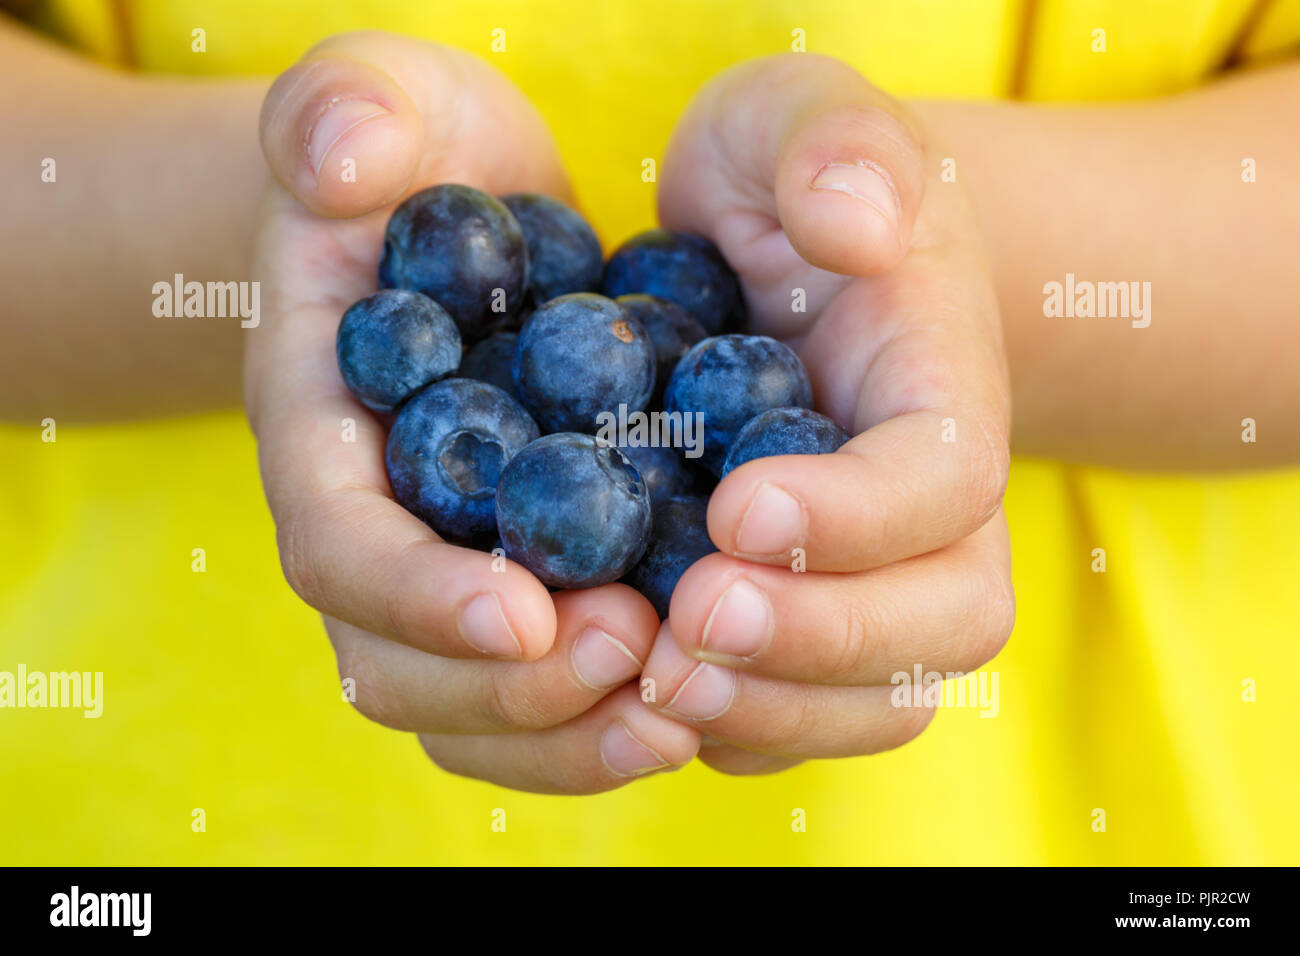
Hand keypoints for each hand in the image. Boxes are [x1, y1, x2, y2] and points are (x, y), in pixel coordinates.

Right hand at [247, 31, 697, 792]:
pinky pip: (536, 701)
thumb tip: (346, 156)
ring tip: (680, 705)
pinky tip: (696, 697)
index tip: (529, 616)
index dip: (419, 598)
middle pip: (397, 666)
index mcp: (319, 432)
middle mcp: (366, 526)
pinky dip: (604, 720)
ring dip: (568, 732)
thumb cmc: (421, 152)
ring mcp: (435, 572)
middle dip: (513, 689)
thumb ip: (348, 111)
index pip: (337, 549)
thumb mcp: (382, 102)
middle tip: (640, 654)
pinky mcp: (514, 589)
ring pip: (468, 712)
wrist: (459, 214)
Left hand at [641, 54, 1013, 774]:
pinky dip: (729, 726)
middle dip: (816, 646)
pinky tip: (633, 692)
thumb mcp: (798, 121)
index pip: (943, 484)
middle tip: (684, 630)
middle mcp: (934, 509)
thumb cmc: (786, 186)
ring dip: (770, 711)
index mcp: (943, 388)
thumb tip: (855, 226)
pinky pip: (798, 716)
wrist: (782, 267)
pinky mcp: (810, 624)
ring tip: (652, 680)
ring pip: (879, 698)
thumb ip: (836, 148)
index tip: (734, 509)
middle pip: (941, 626)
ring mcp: (880, 579)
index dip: (853, 518)